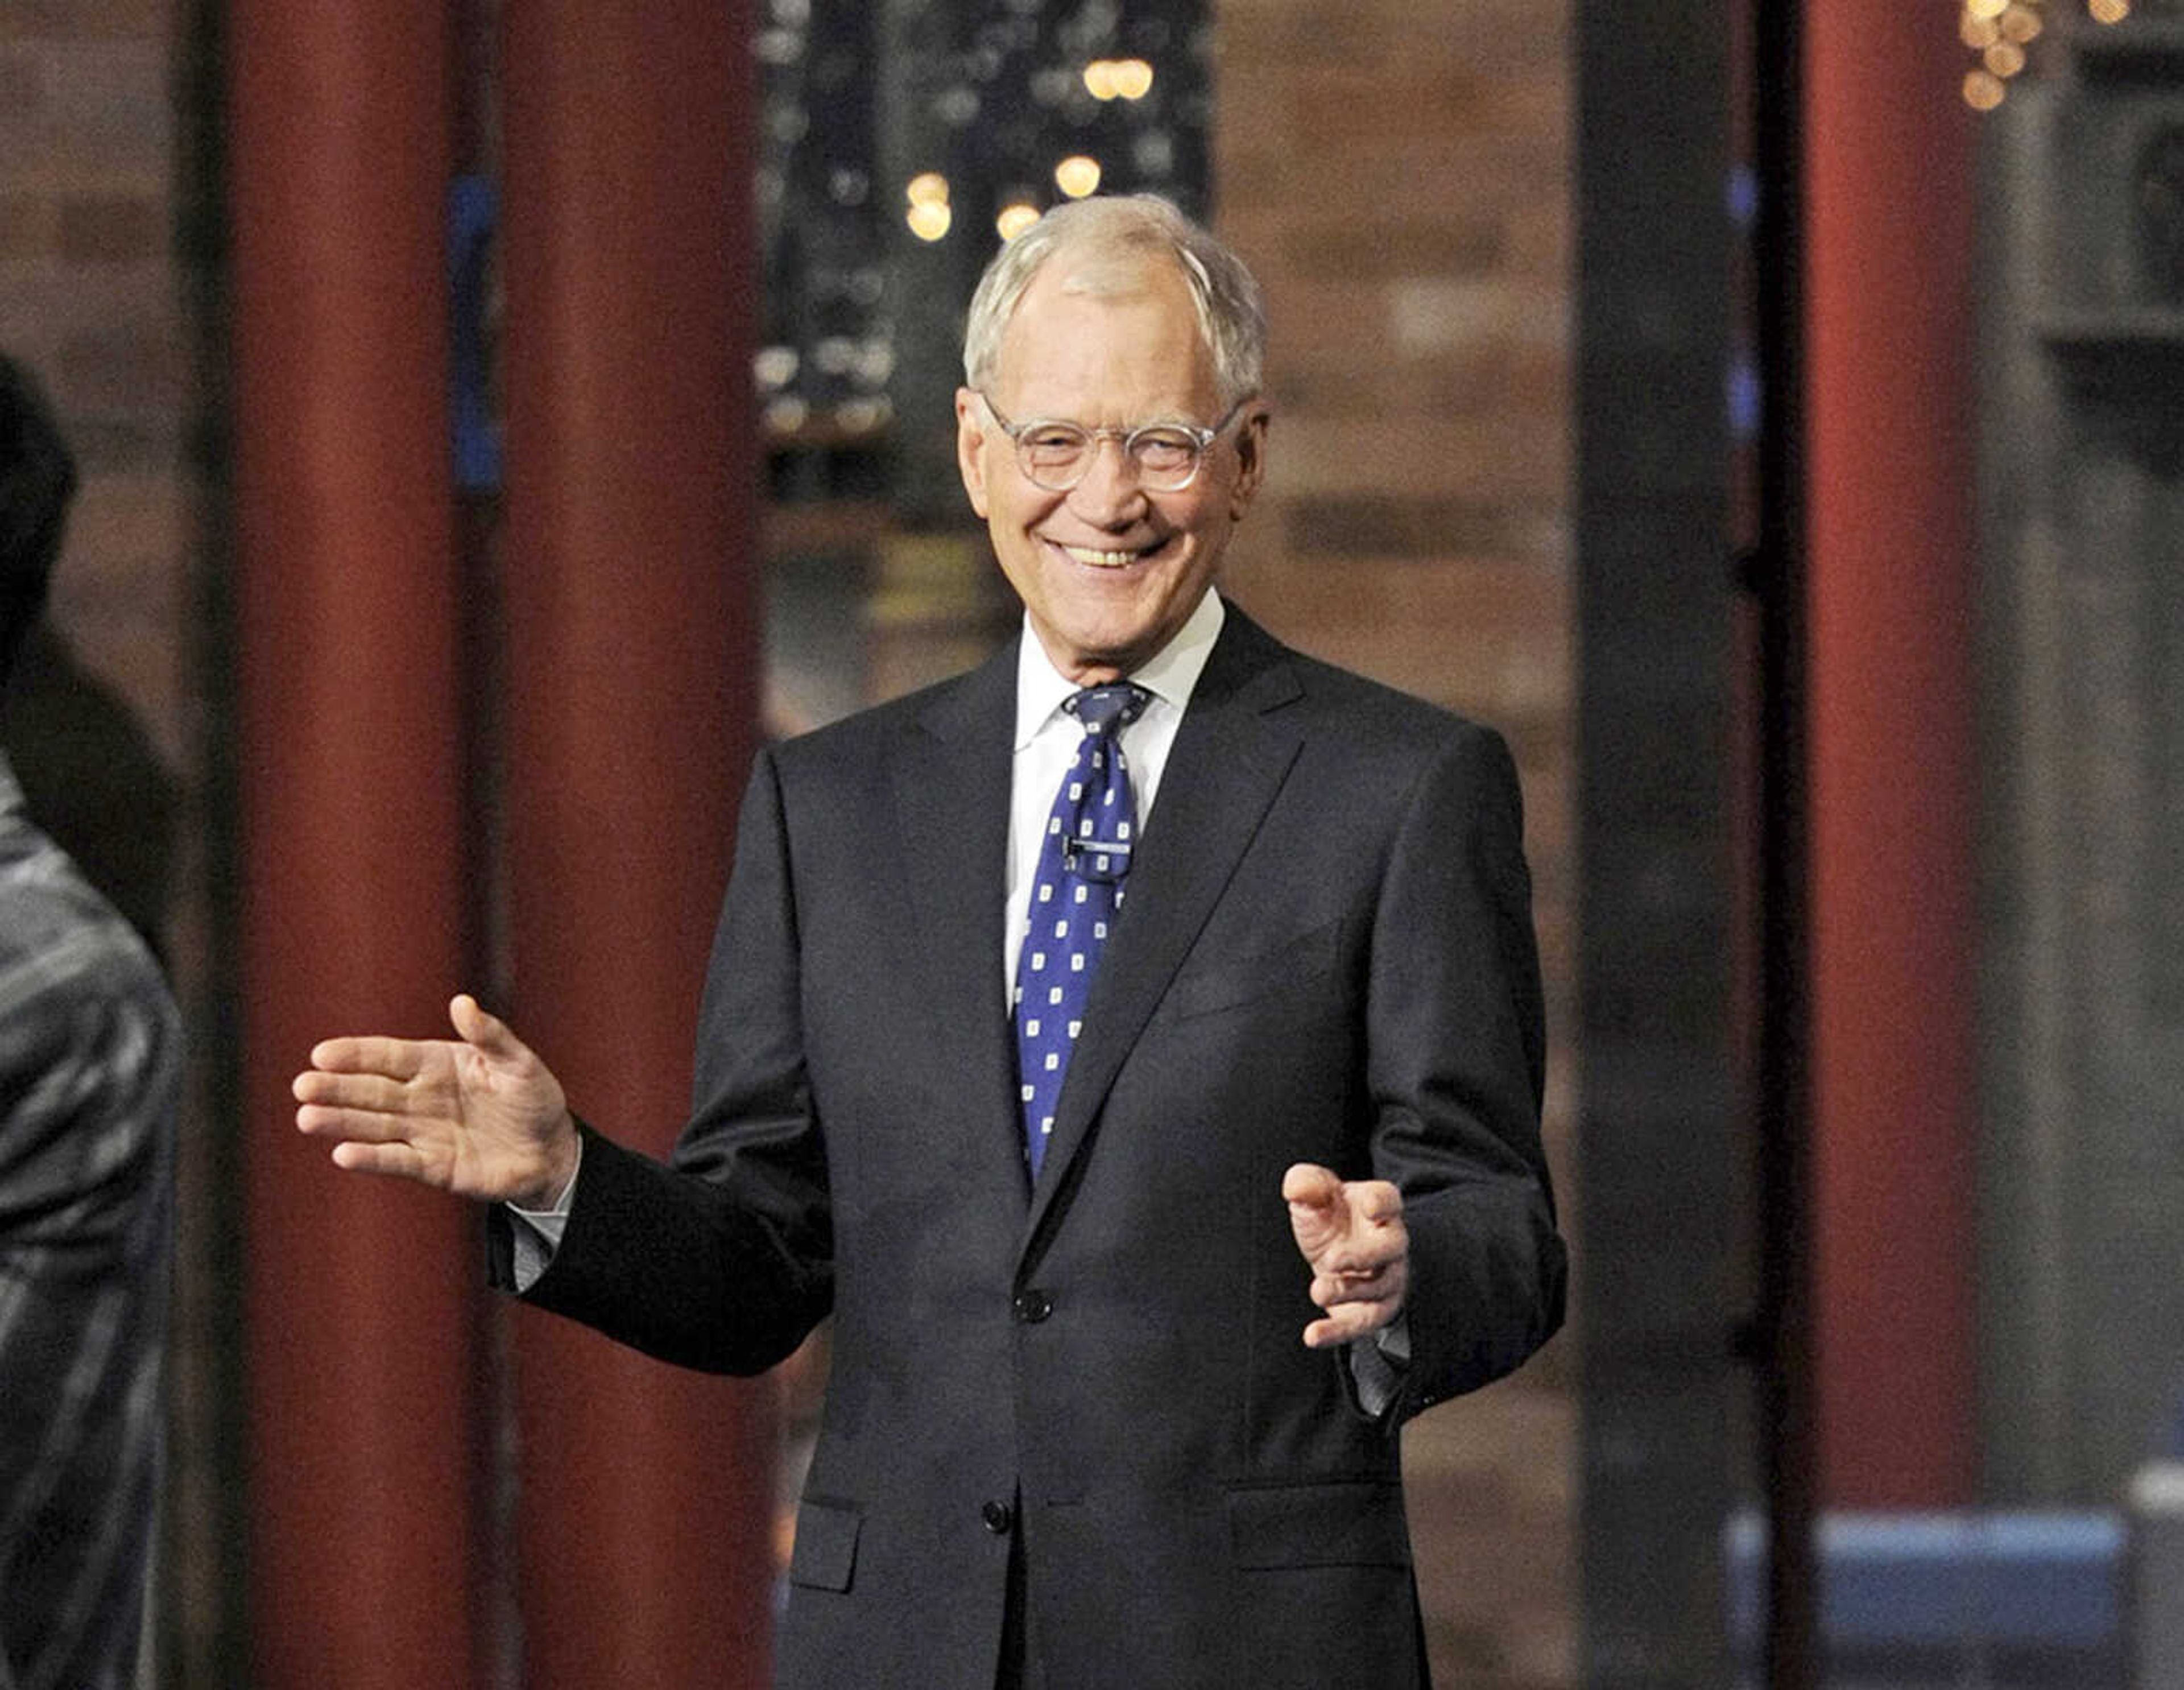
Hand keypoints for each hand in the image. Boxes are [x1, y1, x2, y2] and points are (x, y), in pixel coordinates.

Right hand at [293, 994, 577, 1208]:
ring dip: (342, 1122)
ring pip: (375, 1125)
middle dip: (337, 1088)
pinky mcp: (432, 1166)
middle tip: (302, 1086)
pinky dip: (372, 1157)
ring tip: (308, 1118)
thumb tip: (462, 1002)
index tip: (322, 1054)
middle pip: (372, 1090)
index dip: (356, 1055)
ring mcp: (424, 1132)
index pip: (389, 1056)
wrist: (552, 1151)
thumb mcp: (518, 1063)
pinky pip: (397, 1160)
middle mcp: (422, 1097)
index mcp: (438, 1064)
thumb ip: (490, 1036)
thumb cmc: (534, 1099)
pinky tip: (342, 1153)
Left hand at [1283, 1162, 1407, 1348]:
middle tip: (1331, 1260)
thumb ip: (1306, 1184)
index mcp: (1379, 1207)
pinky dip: (1337, 1332)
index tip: (1369, 1206)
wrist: (1338, 1256)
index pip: (1388, 1199)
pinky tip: (1312, 1336)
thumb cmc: (1329, 1219)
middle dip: (1364, 1255)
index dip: (1381, 1203)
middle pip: (1392, 1247)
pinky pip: (1360, 1324)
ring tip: (1318, 1291)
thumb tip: (1297, 1188)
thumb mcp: (1314, 1195)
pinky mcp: (1372, 1310)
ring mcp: (1386, 1279)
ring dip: (1348, 1292)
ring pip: (1378, 1288)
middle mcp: (1390, 1243)